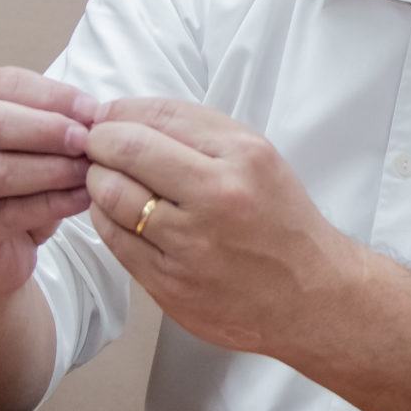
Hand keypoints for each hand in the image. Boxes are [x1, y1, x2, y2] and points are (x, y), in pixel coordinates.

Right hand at [0, 68, 100, 302]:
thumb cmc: (4, 191)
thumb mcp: (25, 146)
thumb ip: (49, 122)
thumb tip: (95, 114)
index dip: (50, 94)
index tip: (91, 109)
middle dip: (46, 128)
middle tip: (87, 139)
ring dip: (51, 168)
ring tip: (88, 171)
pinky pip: (7, 212)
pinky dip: (50, 203)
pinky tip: (80, 199)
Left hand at [83, 97, 361, 357]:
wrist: (311, 298)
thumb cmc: (282, 223)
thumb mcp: (259, 160)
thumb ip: (198, 133)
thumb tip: (125, 116)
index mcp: (243, 157)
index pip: (159, 115)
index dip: (121, 113)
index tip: (108, 118)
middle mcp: (217, 196)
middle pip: (126, 150)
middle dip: (100, 143)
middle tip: (98, 148)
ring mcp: (191, 244)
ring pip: (110, 195)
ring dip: (99, 182)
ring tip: (110, 182)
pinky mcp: (170, 283)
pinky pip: (114, 239)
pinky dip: (107, 219)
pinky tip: (121, 216)